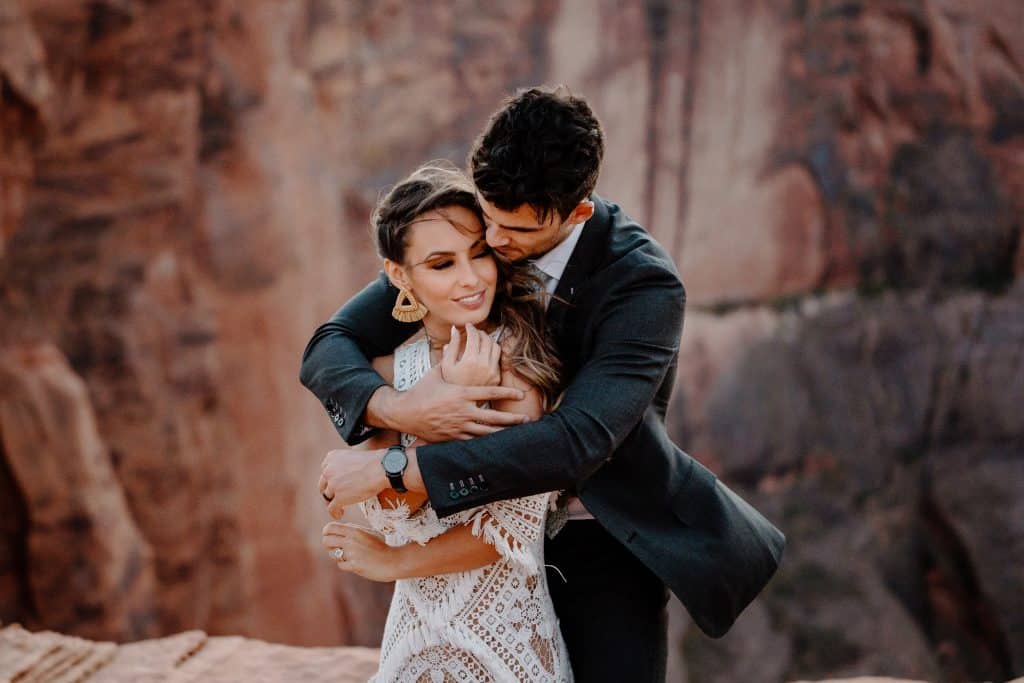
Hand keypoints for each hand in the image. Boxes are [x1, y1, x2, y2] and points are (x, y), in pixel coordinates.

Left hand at [319, 448, 385, 517]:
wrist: (381, 468)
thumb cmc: (373, 462)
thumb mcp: (353, 457)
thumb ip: (343, 465)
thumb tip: (344, 478)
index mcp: (331, 458)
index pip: (325, 472)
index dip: (330, 480)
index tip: (337, 485)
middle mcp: (328, 470)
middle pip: (323, 484)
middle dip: (329, 491)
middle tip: (336, 497)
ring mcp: (332, 484)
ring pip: (327, 496)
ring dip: (333, 502)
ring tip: (340, 508)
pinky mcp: (339, 497)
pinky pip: (331, 508)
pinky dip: (335, 513)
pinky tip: (340, 514)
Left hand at [322, 521, 397, 581]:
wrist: (393, 561)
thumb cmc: (382, 547)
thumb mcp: (369, 533)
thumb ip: (354, 530)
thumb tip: (340, 529)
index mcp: (355, 530)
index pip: (330, 527)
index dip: (327, 532)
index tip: (330, 535)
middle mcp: (351, 541)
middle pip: (326, 540)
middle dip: (328, 545)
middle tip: (335, 547)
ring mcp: (352, 554)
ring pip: (332, 553)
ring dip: (337, 555)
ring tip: (348, 555)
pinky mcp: (354, 565)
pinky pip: (340, 564)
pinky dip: (345, 564)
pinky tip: (354, 563)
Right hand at [386, 365, 528, 440]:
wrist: (405, 412)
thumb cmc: (422, 390)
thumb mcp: (437, 372)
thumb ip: (450, 354)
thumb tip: (455, 332)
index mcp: (462, 393)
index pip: (491, 394)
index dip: (508, 394)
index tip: (521, 395)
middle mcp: (463, 410)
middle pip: (493, 416)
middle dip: (512, 418)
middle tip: (526, 418)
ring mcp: (458, 425)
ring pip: (486, 432)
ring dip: (503, 432)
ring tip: (516, 433)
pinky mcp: (453, 436)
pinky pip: (474, 440)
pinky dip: (486, 441)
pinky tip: (496, 442)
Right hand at [441, 323, 501, 386]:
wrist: (456, 407)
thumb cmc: (447, 385)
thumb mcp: (445, 365)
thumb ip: (452, 346)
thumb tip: (455, 329)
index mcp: (470, 360)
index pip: (474, 336)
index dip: (470, 328)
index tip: (467, 326)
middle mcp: (484, 366)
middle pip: (487, 340)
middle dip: (480, 332)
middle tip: (474, 332)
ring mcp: (492, 373)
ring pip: (496, 348)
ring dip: (489, 341)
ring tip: (480, 341)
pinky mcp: (496, 379)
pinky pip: (498, 360)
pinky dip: (492, 353)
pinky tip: (484, 353)